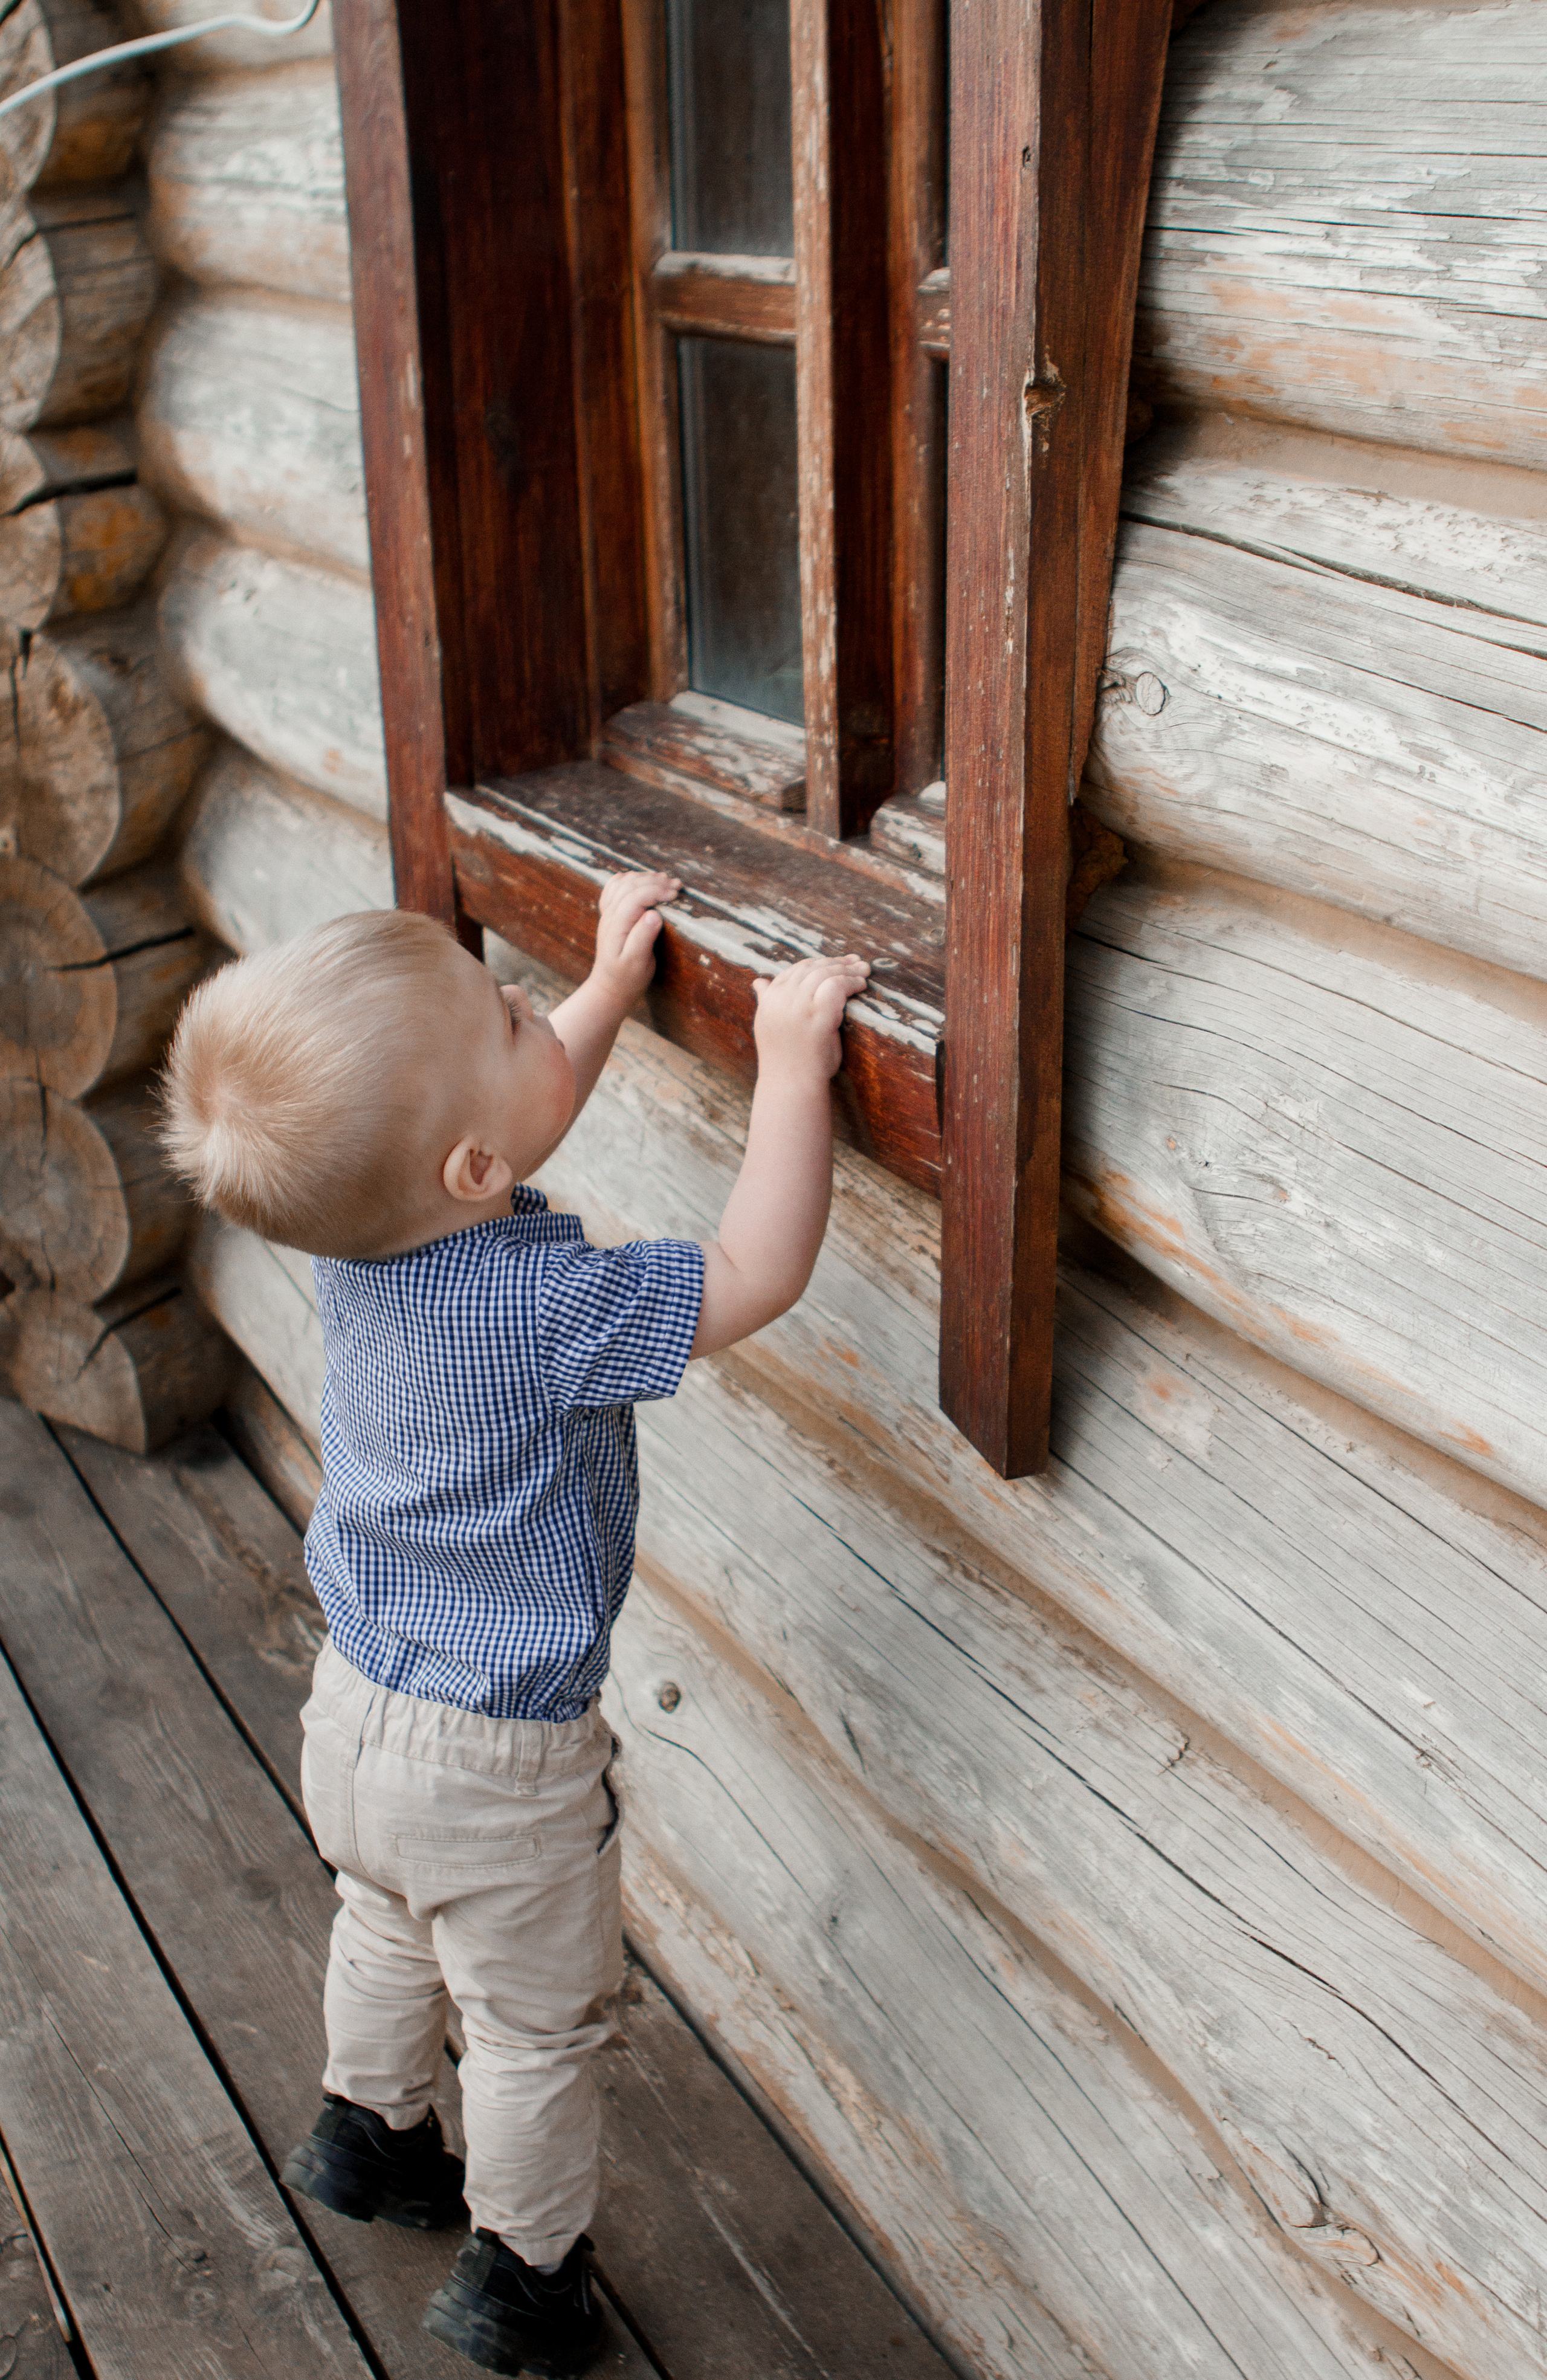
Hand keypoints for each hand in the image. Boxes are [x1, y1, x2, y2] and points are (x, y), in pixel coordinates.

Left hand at [591, 869, 680, 1007]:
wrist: (610, 986)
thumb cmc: (627, 977)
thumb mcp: (637, 963)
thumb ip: (643, 938)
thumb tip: (655, 915)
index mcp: (616, 926)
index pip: (635, 897)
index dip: (656, 891)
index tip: (675, 893)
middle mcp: (609, 916)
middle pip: (629, 886)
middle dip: (654, 881)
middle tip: (677, 885)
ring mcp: (608, 914)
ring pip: (622, 883)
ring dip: (644, 878)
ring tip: (665, 880)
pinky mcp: (610, 915)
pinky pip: (614, 889)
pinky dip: (628, 879)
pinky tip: (641, 880)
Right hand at [751, 953, 870, 1082]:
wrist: (791, 1085)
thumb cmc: (784, 1061)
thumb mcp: (770, 1026)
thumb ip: (766, 1001)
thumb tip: (759, 981)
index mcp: (769, 1000)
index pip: (793, 970)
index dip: (816, 963)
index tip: (835, 962)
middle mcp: (781, 998)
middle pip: (811, 968)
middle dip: (836, 962)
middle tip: (856, 961)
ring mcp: (799, 1005)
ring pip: (826, 973)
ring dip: (848, 969)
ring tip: (864, 970)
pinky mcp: (819, 1014)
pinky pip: (838, 985)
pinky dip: (852, 981)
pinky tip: (862, 984)